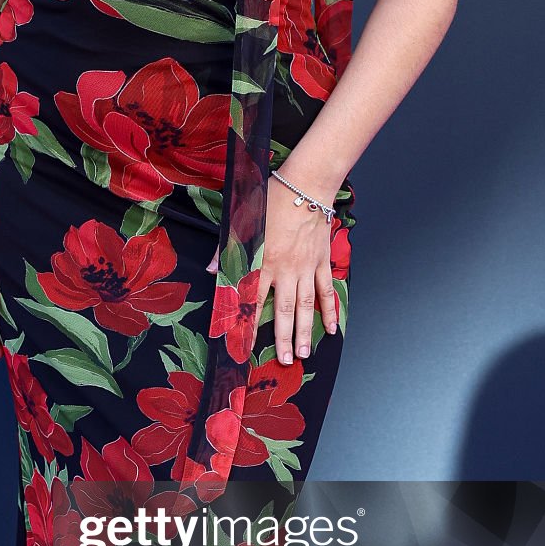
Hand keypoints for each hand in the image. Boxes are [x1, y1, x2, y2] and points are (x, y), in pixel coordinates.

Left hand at [207, 178, 339, 363]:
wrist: (307, 185)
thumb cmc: (272, 199)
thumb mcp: (242, 220)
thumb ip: (227, 248)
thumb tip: (213, 270)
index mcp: (264, 261)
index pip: (254, 299)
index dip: (250, 324)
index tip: (247, 346)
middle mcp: (286, 269)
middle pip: (283, 310)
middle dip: (283, 338)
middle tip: (284, 360)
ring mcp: (306, 267)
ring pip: (306, 306)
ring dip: (305, 331)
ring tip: (303, 353)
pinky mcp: (321, 262)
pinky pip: (326, 290)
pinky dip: (329, 310)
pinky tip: (331, 328)